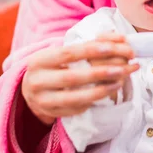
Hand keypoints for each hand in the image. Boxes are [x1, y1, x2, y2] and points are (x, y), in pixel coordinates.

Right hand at [22, 34, 138, 125]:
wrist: (29, 89)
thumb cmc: (52, 65)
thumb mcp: (59, 53)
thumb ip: (85, 46)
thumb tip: (117, 39)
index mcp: (39, 60)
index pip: (68, 53)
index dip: (91, 50)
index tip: (113, 47)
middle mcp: (38, 81)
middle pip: (73, 77)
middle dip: (101, 72)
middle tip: (123, 67)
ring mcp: (43, 101)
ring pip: (75, 98)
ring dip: (101, 90)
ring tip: (120, 82)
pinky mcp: (51, 114)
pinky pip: (76, 110)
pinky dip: (93, 102)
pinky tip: (106, 93)